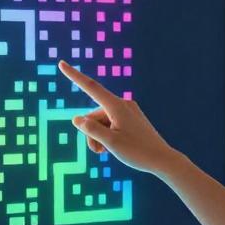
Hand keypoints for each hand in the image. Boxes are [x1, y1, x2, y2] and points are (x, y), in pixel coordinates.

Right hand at [57, 60, 179, 174]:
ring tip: (106, 152)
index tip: (61, 64)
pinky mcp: (131, 118)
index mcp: (117, 106)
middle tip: (100, 152)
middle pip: (94, 115)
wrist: (163, 160)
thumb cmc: (137, 152)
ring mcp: (128, 111)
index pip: (90, 87)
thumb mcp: (110, 143)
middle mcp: (122, 104)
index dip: (74, 76)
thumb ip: (91, 130)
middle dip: (91, 133)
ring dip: (99, 136)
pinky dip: (108, 134)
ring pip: (102, 121)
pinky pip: (111, 123)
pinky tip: (114, 147)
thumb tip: (76, 119)